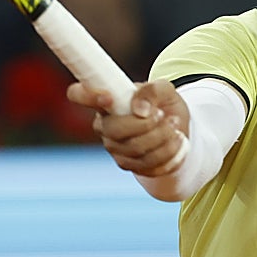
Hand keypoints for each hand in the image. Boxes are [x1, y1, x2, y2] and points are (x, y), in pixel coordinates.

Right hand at [67, 80, 188, 176]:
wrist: (177, 128)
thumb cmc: (163, 104)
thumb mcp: (165, 89)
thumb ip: (152, 91)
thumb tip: (140, 109)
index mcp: (105, 101)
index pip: (79, 94)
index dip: (87, 95)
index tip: (107, 97)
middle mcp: (104, 126)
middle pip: (114, 130)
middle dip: (145, 125)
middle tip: (163, 115)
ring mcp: (115, 149)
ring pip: (135, 150)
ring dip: (162, 137)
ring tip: (175, 125)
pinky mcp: (130, 166)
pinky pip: (148, 165)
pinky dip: (169, 153)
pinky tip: (177, 141)